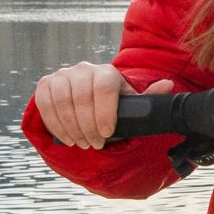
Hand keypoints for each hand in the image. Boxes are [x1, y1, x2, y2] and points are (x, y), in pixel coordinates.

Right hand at [33, 62, 171, 150]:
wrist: (87, 101)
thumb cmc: (113, 106)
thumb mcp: (130, 104)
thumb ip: (148, 97)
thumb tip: (168, 84)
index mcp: (107, 73)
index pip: (104, 88)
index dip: (104, 113)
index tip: (105, 134)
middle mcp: (84, 69)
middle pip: (82, 97)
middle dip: (87, 126)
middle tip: (93, 144)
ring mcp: (63, 75)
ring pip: (62, 100)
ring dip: (71, 127)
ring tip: (81, 143)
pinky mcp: (46, 83)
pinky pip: (45, 103)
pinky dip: (55, 123)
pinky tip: (66, 138)